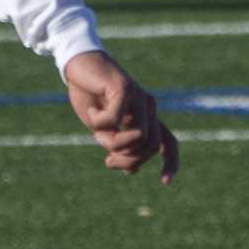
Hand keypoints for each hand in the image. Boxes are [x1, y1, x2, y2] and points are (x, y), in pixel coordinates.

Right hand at [62, 51, 179, 183]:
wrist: (77, 65)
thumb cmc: (89, 96)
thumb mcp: (103, 129)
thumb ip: (117, 146)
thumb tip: (131, 170)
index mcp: (145, 116)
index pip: (167, 142)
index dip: (171, 162)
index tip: (165, 183)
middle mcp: (147, 106)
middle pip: (151, 145)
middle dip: (130, 160)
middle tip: (108, 160)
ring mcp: (139, 96)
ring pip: (139, 136)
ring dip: (115, 142)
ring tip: (97, 130)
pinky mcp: (125, 88)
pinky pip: (116, 119)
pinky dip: (100, 121)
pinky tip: (92, 111)